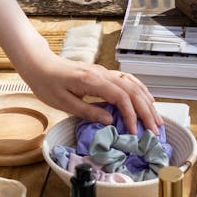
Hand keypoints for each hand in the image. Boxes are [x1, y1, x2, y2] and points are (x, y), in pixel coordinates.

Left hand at [17, 53, 161, 134]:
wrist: (40, 64)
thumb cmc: (47, 84)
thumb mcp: (63, 102)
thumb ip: (87, 111)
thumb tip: (110, 121)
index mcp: (92, 81)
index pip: (120, 97)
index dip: (131, 115)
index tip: (135, 132)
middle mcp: (102, 74)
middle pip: (132, 91)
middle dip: (146, 111)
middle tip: (155, 130)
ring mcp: (104, 72)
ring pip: (133, 85)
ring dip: (147, 102)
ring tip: (156, 119)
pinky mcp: (103, 74)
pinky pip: (127, 80)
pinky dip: (140, 90)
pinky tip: (147, 100)